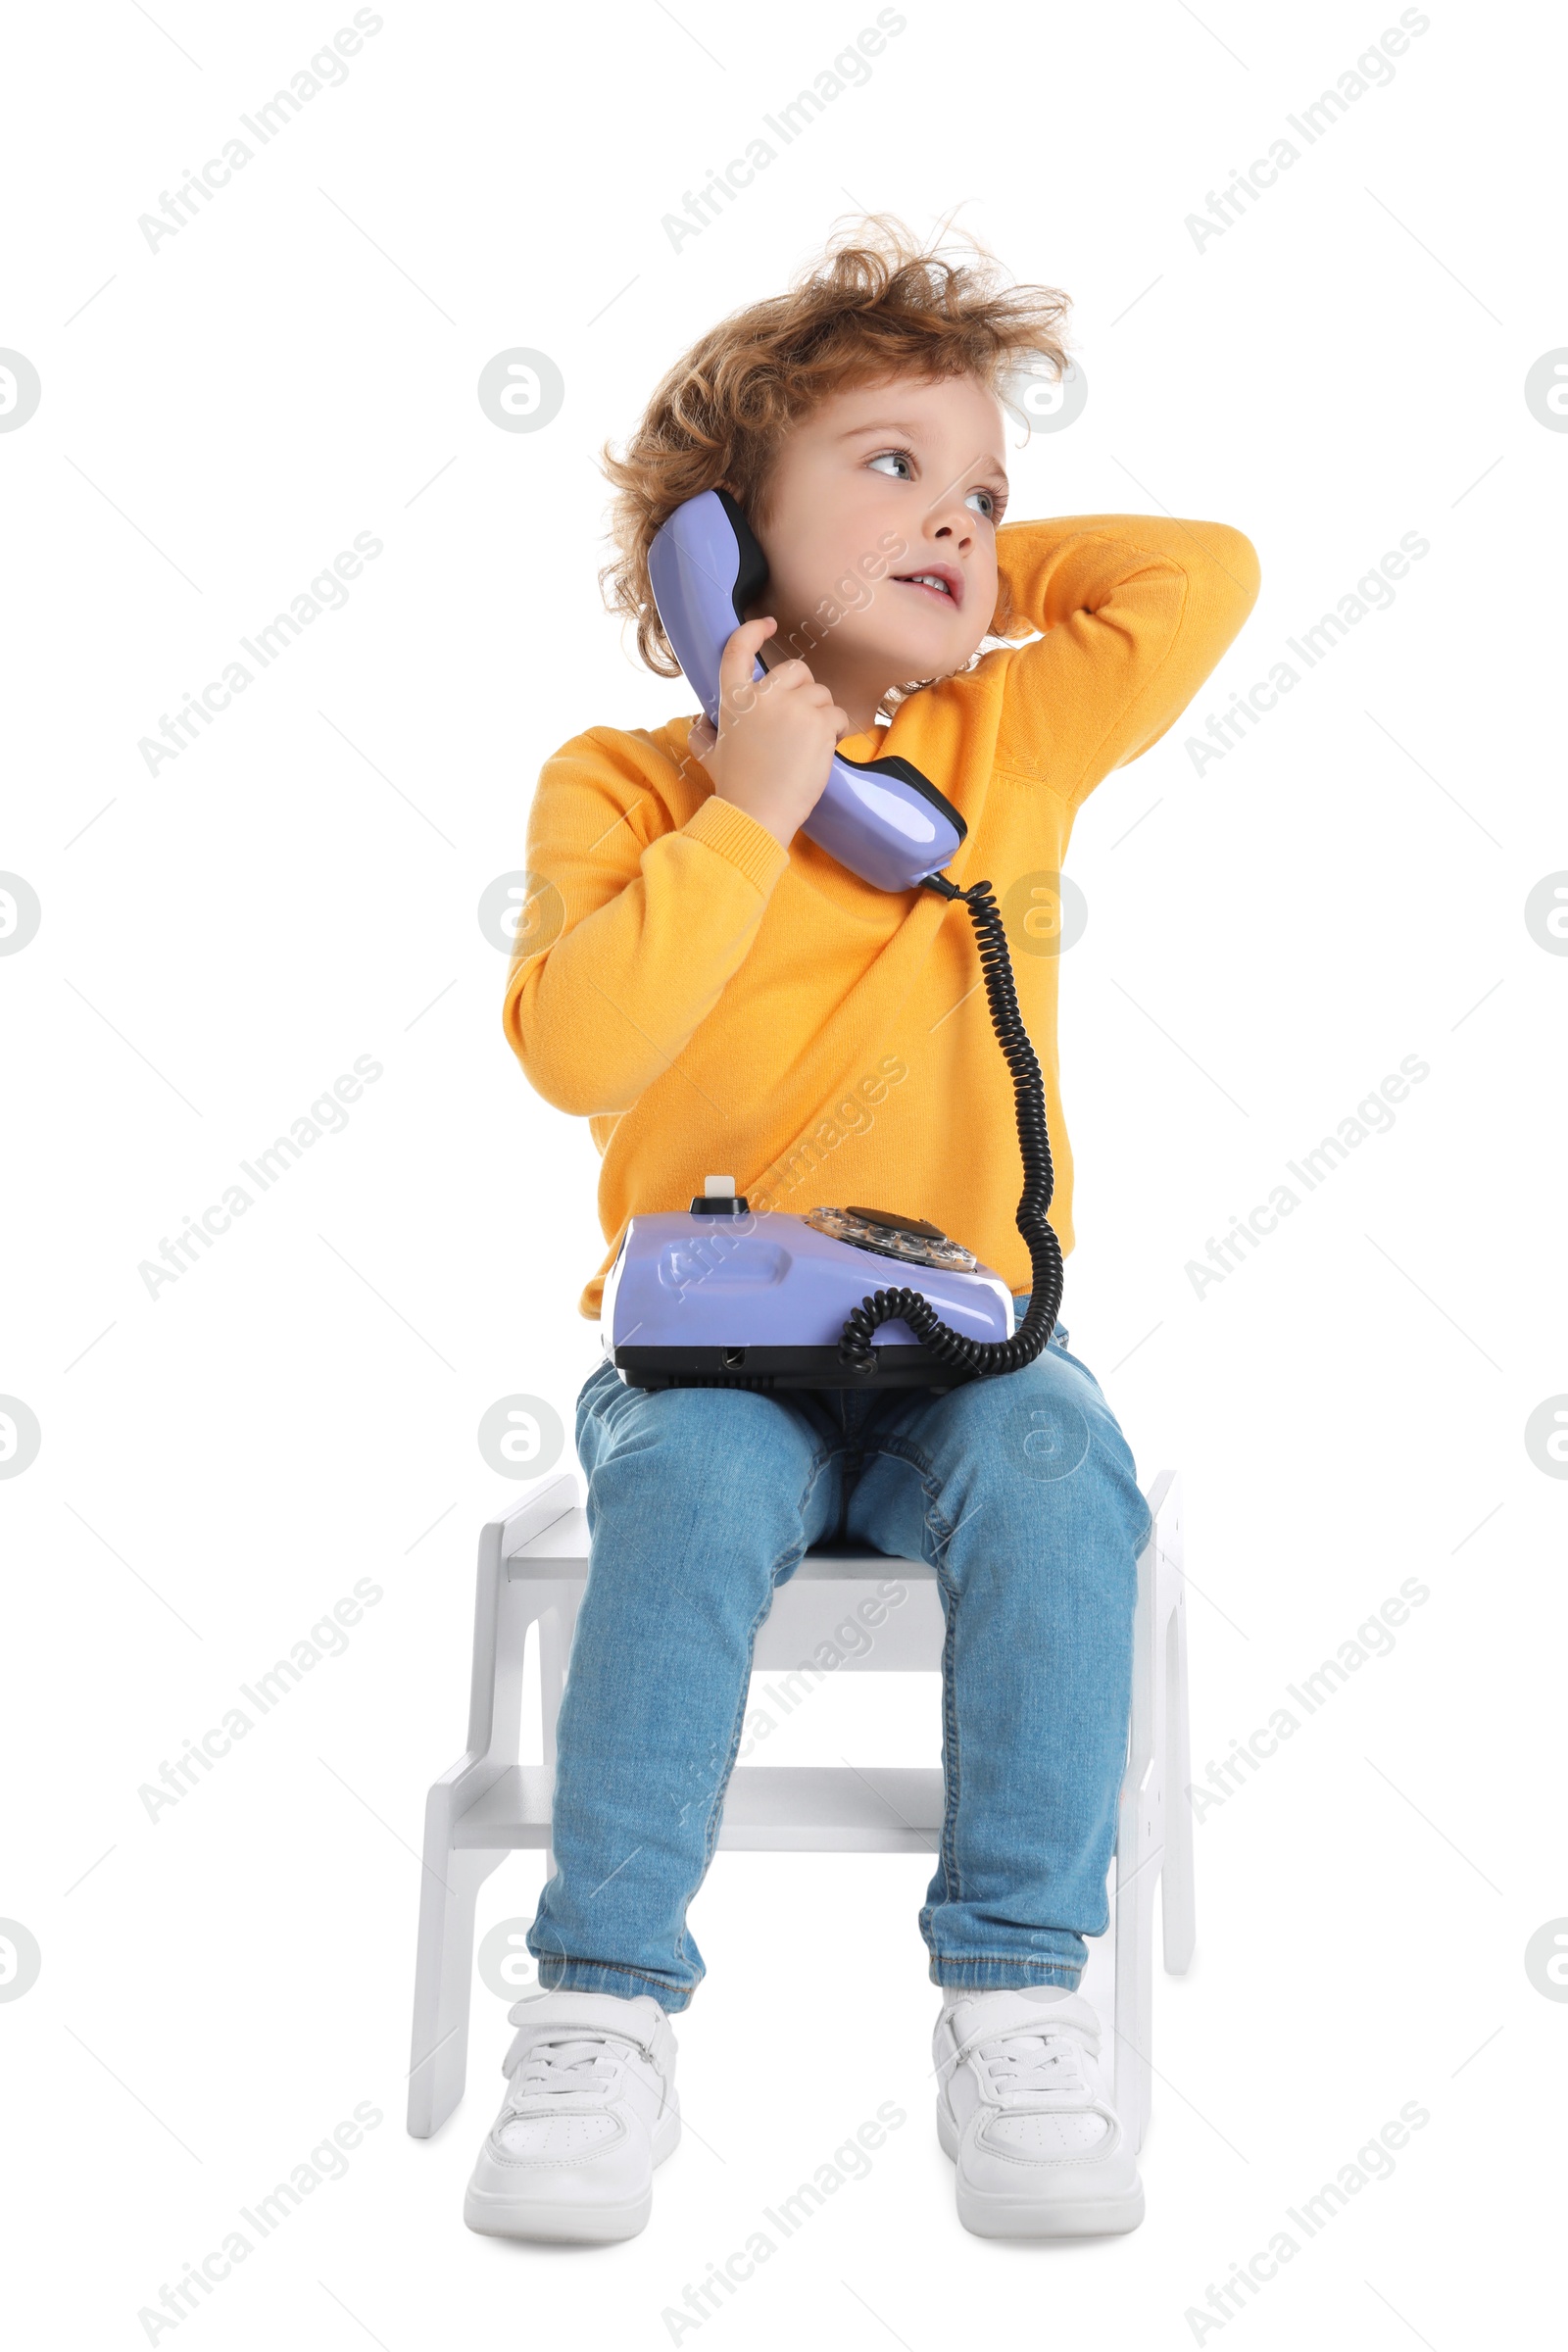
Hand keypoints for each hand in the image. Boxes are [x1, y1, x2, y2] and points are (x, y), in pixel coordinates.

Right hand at [685, 616, 847, 851]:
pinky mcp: (818, 724)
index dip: (754, 631)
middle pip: (796, 669)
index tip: (769, 624)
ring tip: (807, 743)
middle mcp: (762, 697)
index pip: (737, 649)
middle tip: (799, 719)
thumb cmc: (735, 788)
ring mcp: (793, 708)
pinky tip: (820, 750)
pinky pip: (836, 715)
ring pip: (821, 693)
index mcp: (733, 700)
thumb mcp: (710, 754)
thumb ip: (704, 731)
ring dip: (820, 713)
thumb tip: (700, 721)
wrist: (757, 816)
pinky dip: (834, 731)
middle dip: (804, 690)